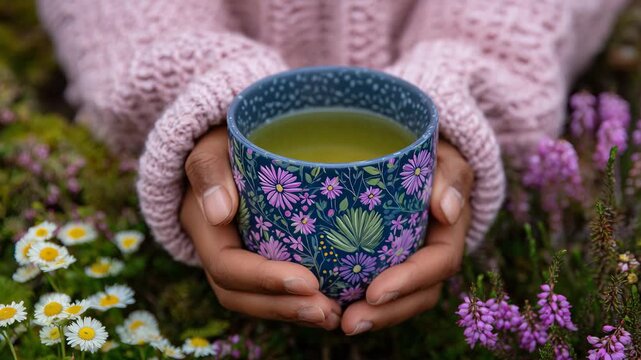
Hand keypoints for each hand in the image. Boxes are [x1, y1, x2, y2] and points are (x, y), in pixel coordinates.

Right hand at [180, 127, 341, 329]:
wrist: (229, 146)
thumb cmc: (223, 142)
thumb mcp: (210, 146)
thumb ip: (209, 170)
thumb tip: (218, 212)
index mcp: (205, 229)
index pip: (227, 267)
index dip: (264, 280)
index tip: (308, 281)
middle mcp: (218, 252)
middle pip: (241, 295)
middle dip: (282, 307)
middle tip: (326, 310)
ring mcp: (238, 259)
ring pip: (257, 300)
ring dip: (294, 313)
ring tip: (335, 316)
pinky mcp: (260, 257)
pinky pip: (273, 291)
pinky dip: (299, 302)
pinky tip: (335, 305)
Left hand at [340, 140, 472, 334]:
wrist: (418, 159)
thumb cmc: (432, 155)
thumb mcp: (445, 158)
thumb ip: (449, 177)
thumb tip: (448, 210)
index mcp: (449, 233)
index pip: (438, 264)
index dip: (410, 282)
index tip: (375, 292)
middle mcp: (432, 255)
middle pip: (418, 295)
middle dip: (386, 314)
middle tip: (349, 323)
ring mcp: (410, 262)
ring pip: (398, 300)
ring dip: (371, 316)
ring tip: (337, 323)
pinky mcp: (387, 262)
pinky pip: (377, 288)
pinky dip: (357, 300)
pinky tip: (329, 307)